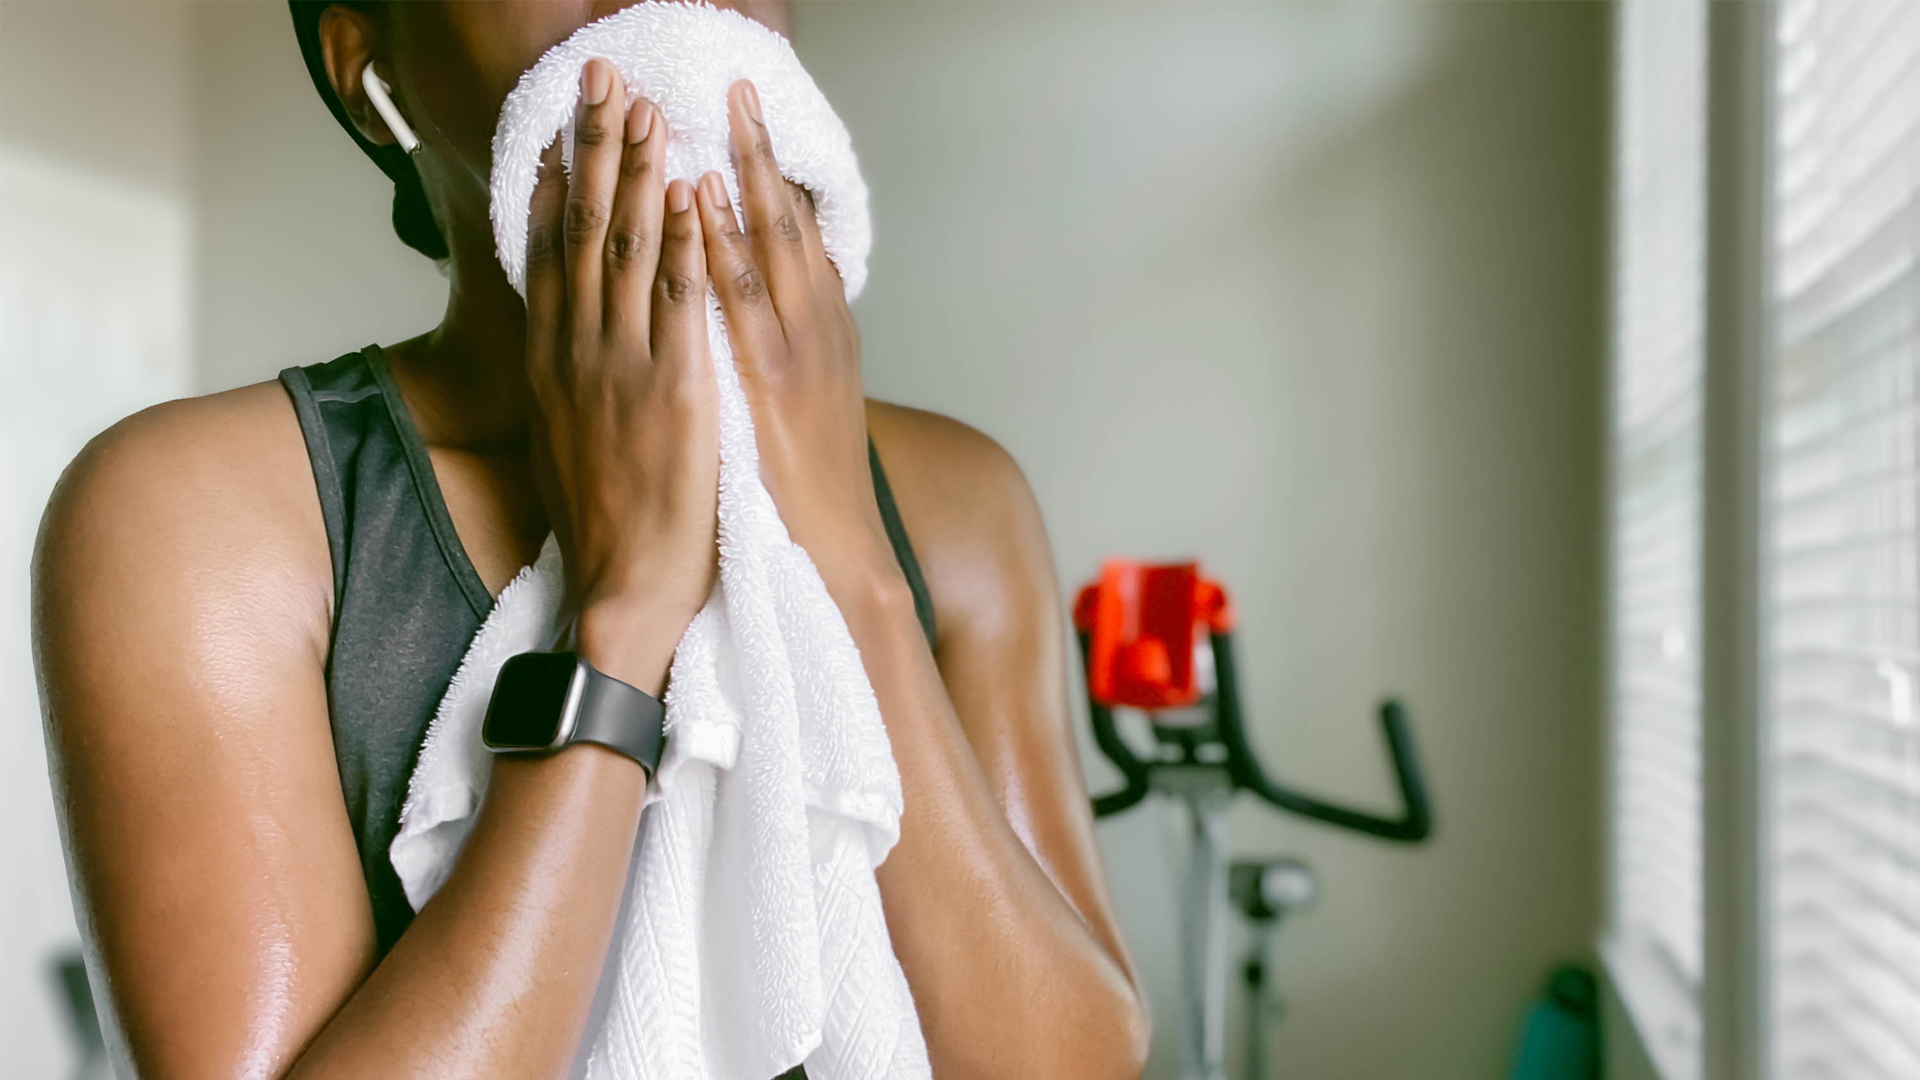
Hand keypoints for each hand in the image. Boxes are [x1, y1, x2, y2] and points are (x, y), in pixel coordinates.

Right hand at [525, 59, 717, 692]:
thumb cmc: (601, 514)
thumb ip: (567, 372)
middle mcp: (581, 349)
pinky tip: (691, 194)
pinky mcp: (675, 388)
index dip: (561, 180)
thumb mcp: (564, 431)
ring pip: (631, 249)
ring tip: (649, 110)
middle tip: (606, 83)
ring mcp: (626, 365)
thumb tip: (565, 332)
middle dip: (597, 149)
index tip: (565, 125)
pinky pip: (679, 301)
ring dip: (641, 173)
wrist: (622, 581)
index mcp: (554, 358)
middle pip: (587, 228)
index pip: (552, 250)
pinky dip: (684, 242)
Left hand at [692, 79, 906, 604]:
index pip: (802, 236)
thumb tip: (764, 315)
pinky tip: (694, 197)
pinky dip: (718, 238)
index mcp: (825, 331)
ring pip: (768, 242)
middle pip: (790, 221)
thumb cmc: (804, 486)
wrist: (828, 555)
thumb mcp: (806, 404)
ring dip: (740, 173)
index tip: (750, 123)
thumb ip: (786, 351)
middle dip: (760, 152)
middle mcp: (818, 328)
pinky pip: (736, 295)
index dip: (776, 176)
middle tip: (736, 89)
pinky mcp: (769, 381)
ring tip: (715, 114)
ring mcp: (796, 350)